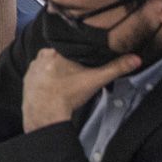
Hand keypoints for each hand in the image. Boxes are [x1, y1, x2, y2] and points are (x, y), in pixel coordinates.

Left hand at [21, 48, 140, 131]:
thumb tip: (135, 59)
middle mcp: (41, 56)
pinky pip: (39, 76)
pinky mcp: (27, 80)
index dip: (79, 56)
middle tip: (77, 78)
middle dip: (69, 65)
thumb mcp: (96, 79)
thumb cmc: (68, 95)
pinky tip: (56, 89)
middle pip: (60, 56)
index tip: (83, 66)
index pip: (72, 47)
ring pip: (49, 66)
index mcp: (57, 50)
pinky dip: (47, 81)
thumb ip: (116, 68)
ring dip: (57, 73)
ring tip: (67, 85)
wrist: (45, 114)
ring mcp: (32, 68)